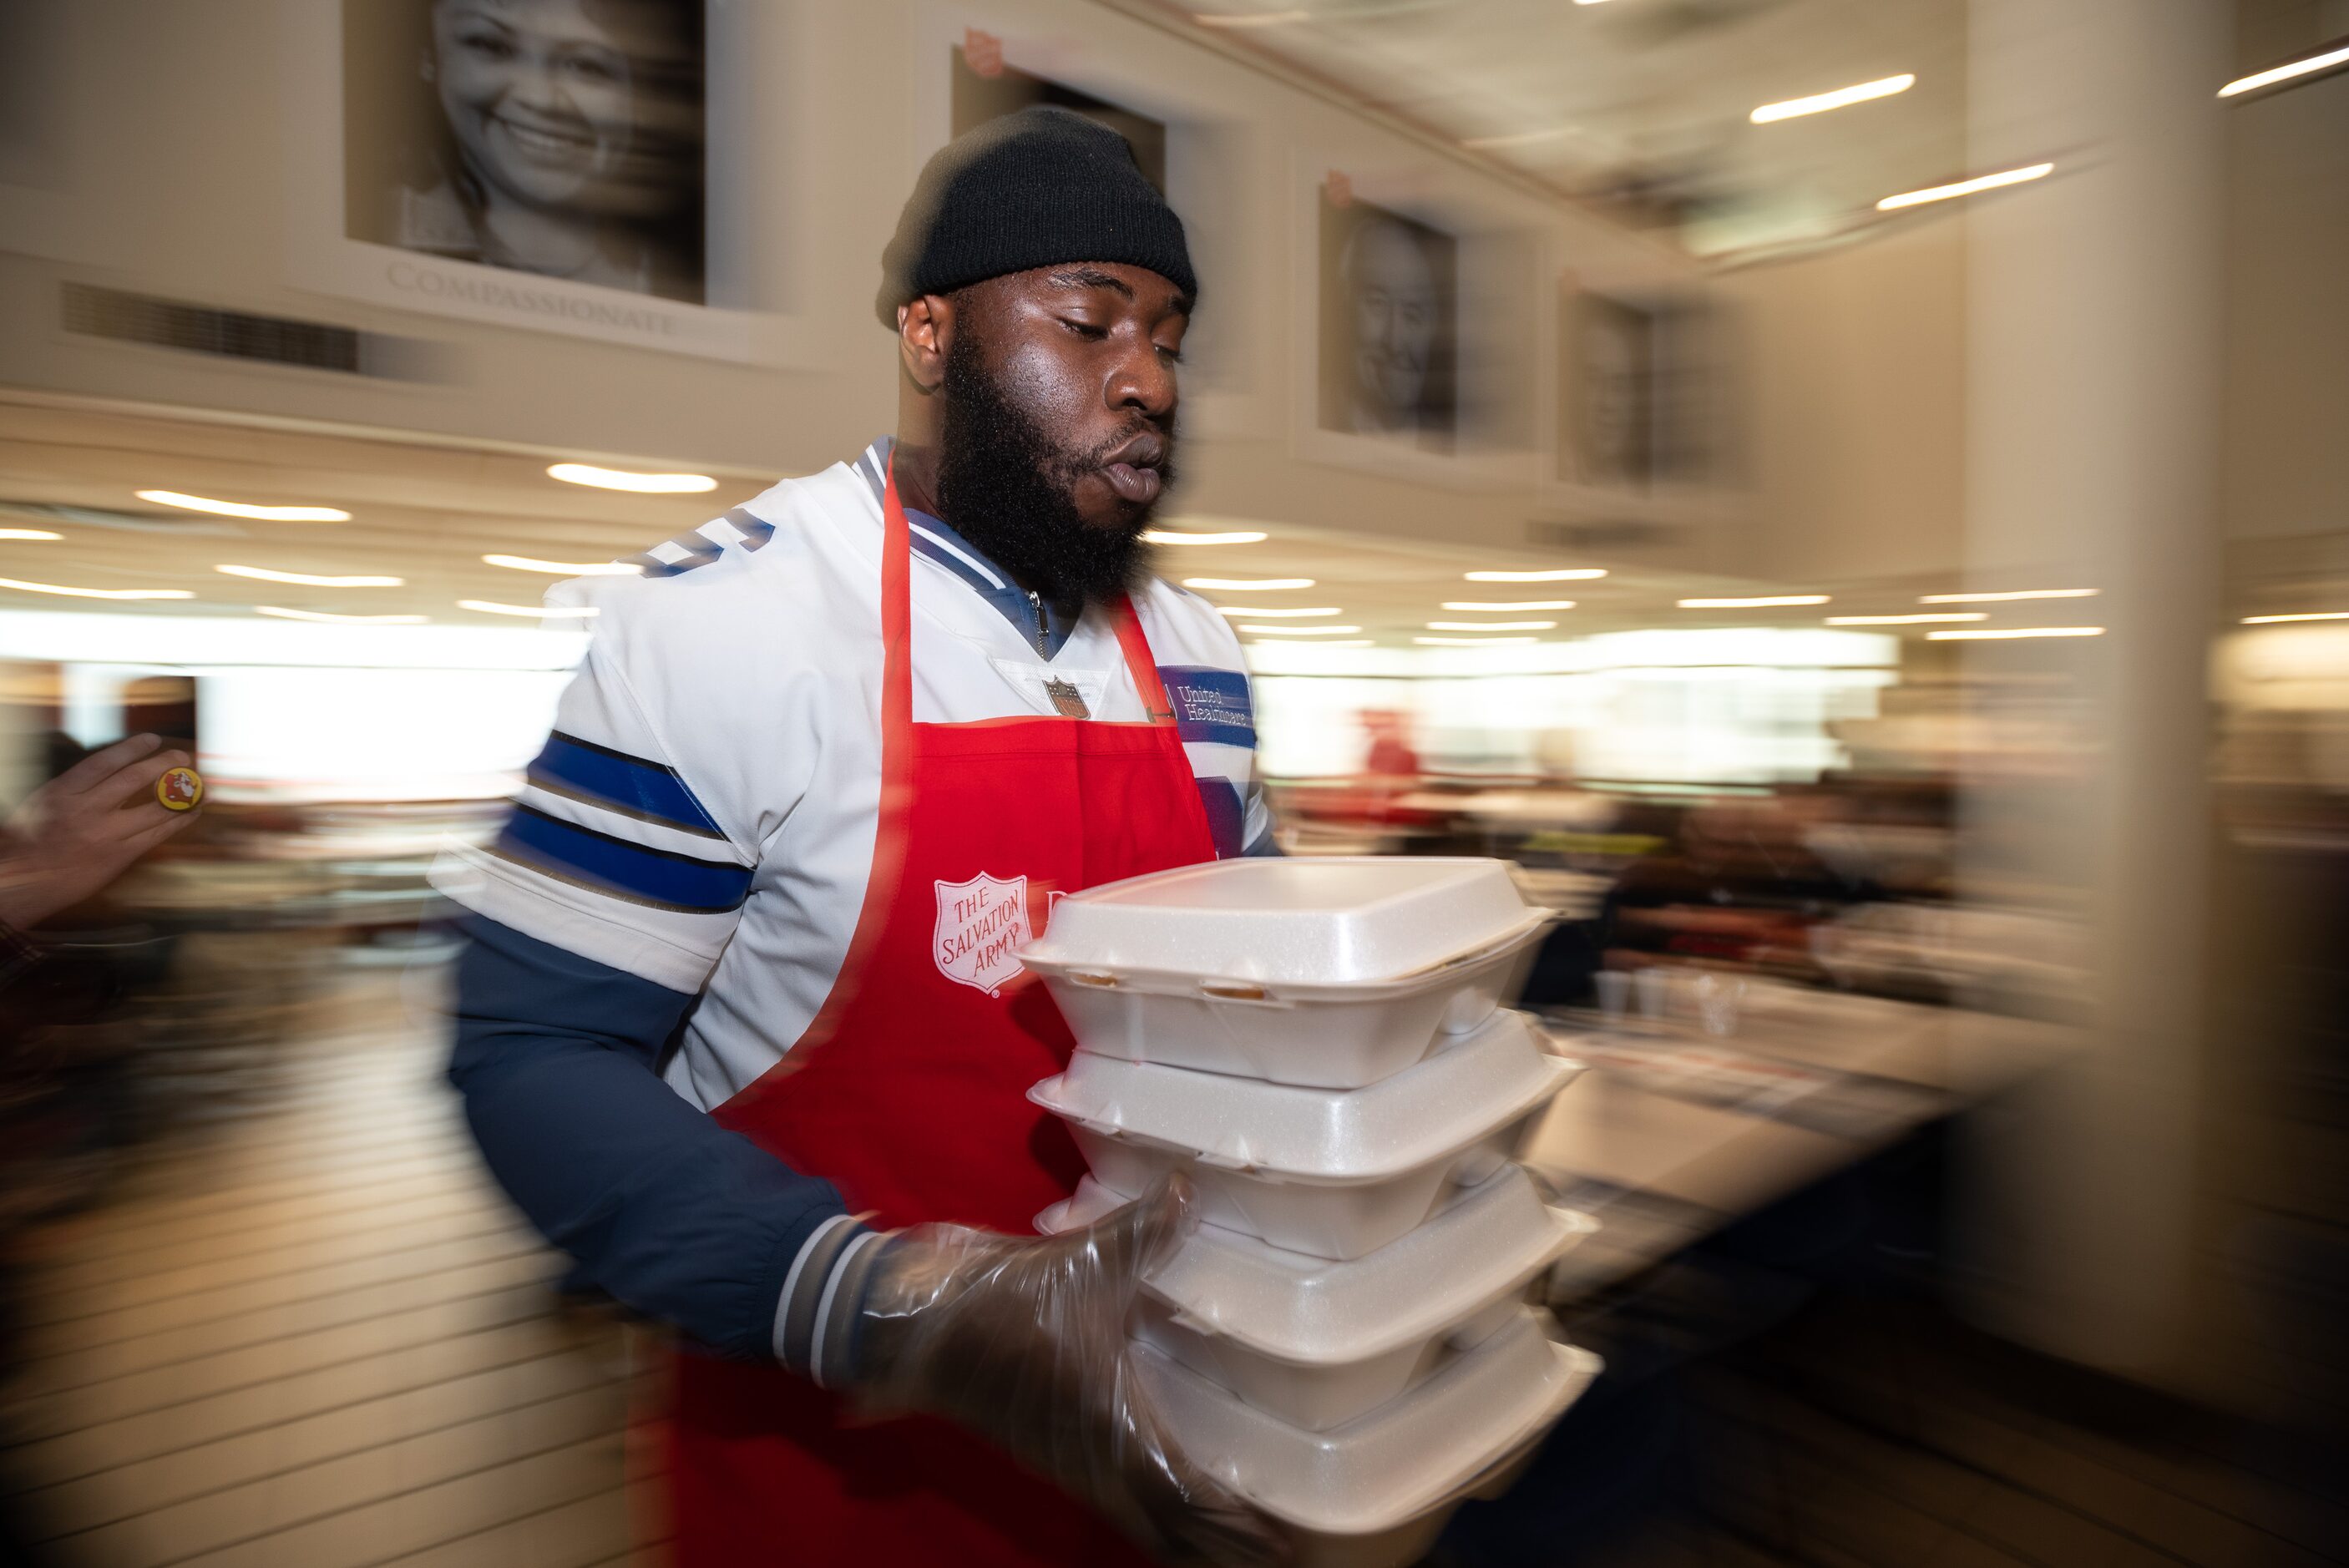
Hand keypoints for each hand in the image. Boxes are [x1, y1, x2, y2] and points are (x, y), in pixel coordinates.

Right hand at [0, 735, 198, 929]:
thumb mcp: (43, 803)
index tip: (152, 739)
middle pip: (134, 779)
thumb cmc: (29, 841)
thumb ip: (77, 786)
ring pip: (154, 809)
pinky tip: (193, 813)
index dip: (132, 748)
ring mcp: (105, 834)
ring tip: (201, 788)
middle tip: (182, 758)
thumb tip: (112, 768)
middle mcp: (86, 810)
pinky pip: (157, 834)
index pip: (105, 762)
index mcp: (64, 792)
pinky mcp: (119, 856)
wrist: (24, 882)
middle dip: (163, 765)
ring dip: (182, 796)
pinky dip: (178, 821)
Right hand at [853, 1176, 1289, 1566]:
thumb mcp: (1080, 1258)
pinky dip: (1151, 1507)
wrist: (911, 1321)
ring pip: (1138, 1515)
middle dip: (1220, 1544)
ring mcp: (1068, 1456)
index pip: (1185, 1495)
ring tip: (1241, 1537)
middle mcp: (1093, 1456)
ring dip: (1185, 1531)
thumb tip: (1191, 1189)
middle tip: (1277, 1551)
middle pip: (1167, 1526)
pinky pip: (1114, 1495)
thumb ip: (1145, 1228)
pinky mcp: (1048, 1446)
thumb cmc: (1001, 1299)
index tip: (1281, 1540)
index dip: (1233, 1524)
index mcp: (1110, 1425)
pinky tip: (1173, 1492)